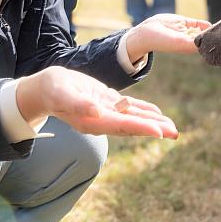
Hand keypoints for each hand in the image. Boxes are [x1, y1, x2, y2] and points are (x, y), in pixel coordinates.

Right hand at [15, 66, 178, 138]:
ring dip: (153, 121)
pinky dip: (143, 110)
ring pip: (134, 118)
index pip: (122, 126)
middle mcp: (102, 120)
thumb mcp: (62, 94)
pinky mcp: (106, 102)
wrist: (45, 88)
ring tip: (172, 127)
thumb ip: (79, 104)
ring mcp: (105, 112)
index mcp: (93, 121)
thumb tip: (96, 112)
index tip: (159, 131)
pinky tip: (157, 112)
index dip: (141, 127)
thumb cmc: (52, 90)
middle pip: (132, 125)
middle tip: (175, 133)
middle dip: (154, 128)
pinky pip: (128, 108)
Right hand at [126, 14, 211, 60]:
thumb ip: (193, 43)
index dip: (213, 45)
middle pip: (206, 39)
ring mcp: (188, 31)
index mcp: (189, 48)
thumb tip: (208, 43)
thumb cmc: (163, 41)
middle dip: (214, 37)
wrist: (148, 31)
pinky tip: (209, 25)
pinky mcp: (185, 22)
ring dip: (210, 30)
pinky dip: (204, 24)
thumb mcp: (179, 42)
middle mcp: (190, 40)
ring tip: (220, 29)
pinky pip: (198, 23)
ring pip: (203, 30)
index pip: (206, 47)